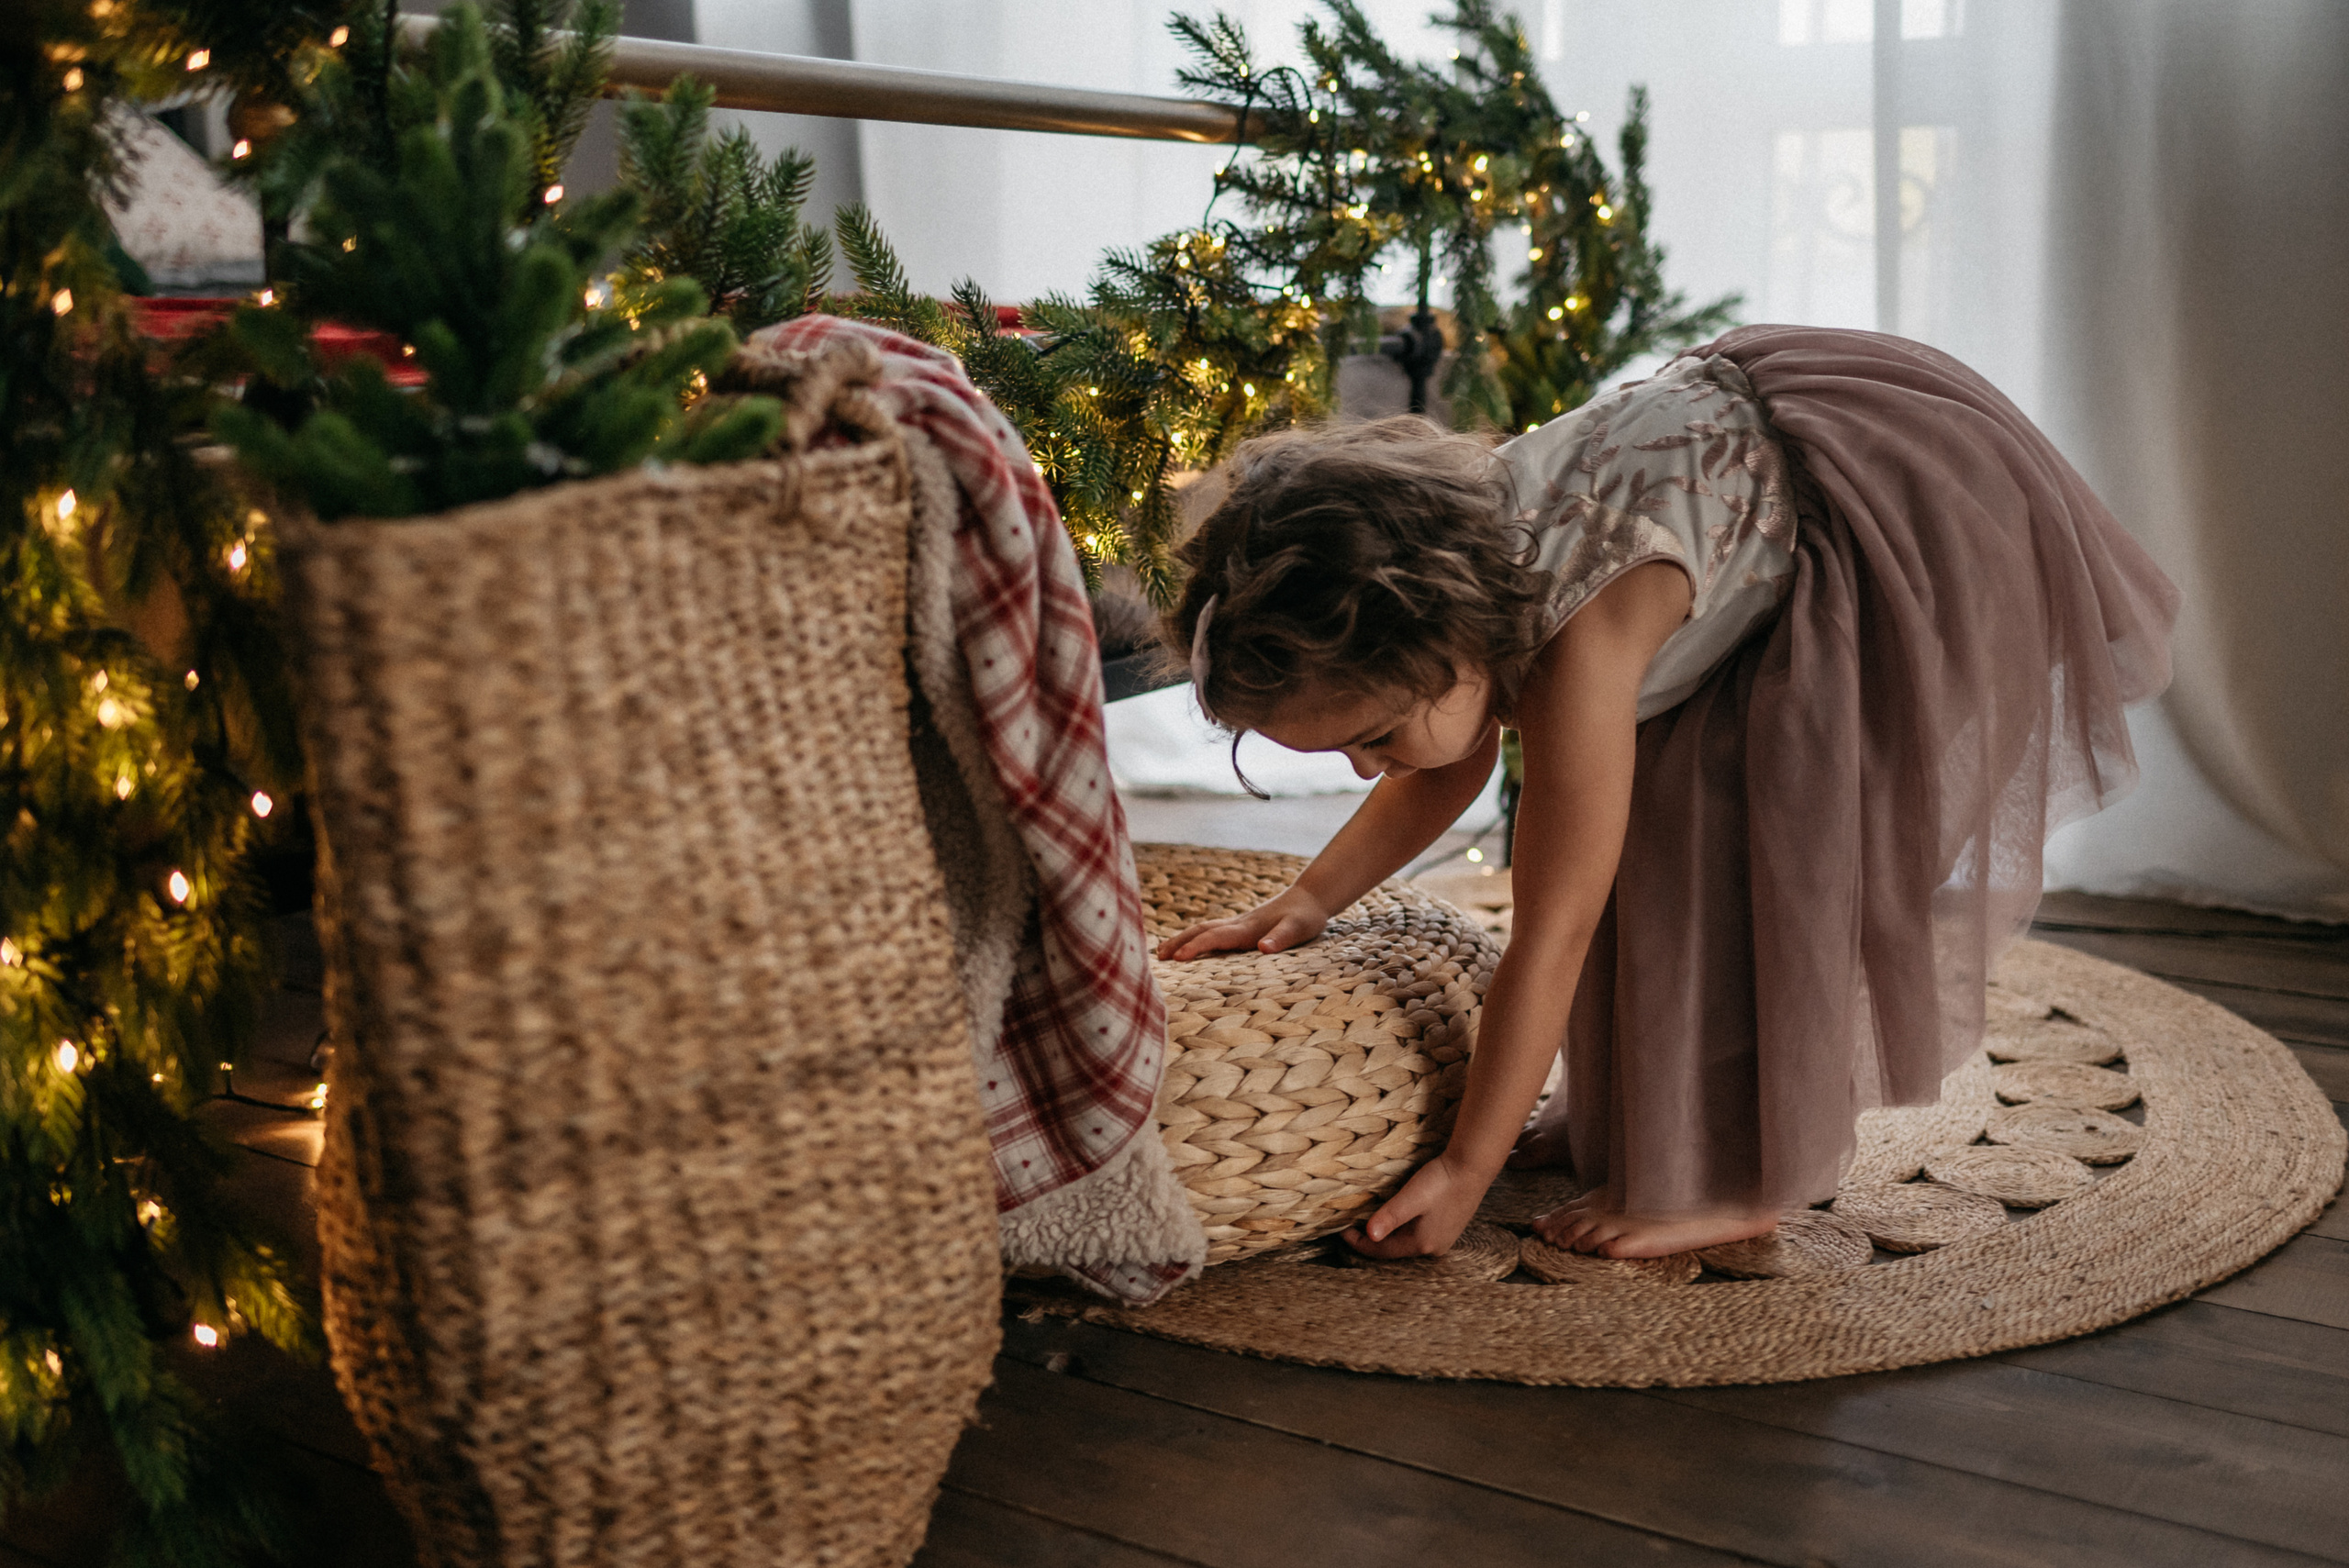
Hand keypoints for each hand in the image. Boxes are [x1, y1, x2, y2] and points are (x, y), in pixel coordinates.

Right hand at [1155, 885, 1330, 961]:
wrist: (1310, 897)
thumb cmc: (1306, 916)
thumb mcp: (1299, 929)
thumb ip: (1280, 938)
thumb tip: (1262, 948)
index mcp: (1247, 928)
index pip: (1215, 937)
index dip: (1196, 947)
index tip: (1177, 958)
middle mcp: (1238, 925)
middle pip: (1201, 931)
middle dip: (1179, 942)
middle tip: (1157, 957)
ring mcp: (1238, 924)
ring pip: (1204, 929)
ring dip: (1183, 939)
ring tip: (1162, 952)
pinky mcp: (1242, 926)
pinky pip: (1212, 932)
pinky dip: (1195, 938)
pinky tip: (1190, 945)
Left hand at [1339, 1150, 1491, 1258]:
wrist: (1473, 1166)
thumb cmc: (1442, 1181)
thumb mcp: (1411, 1198)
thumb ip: (1390, 1216)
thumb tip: (1369, 1235)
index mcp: (1422, 1244)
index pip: (1382, 1251)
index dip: (1359, 1242)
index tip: (1341, 1230)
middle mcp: (1434, 1247)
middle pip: (1394, 1248)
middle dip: (1372, 1239)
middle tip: (1352, 1225)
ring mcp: (1443, 1238)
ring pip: (1405, 1241)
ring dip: (1387, 1232)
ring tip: (1370, 1219)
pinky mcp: (1448, 1226)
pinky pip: (1417, 1233)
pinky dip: (1401, 1227)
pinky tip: (1396, 1215)